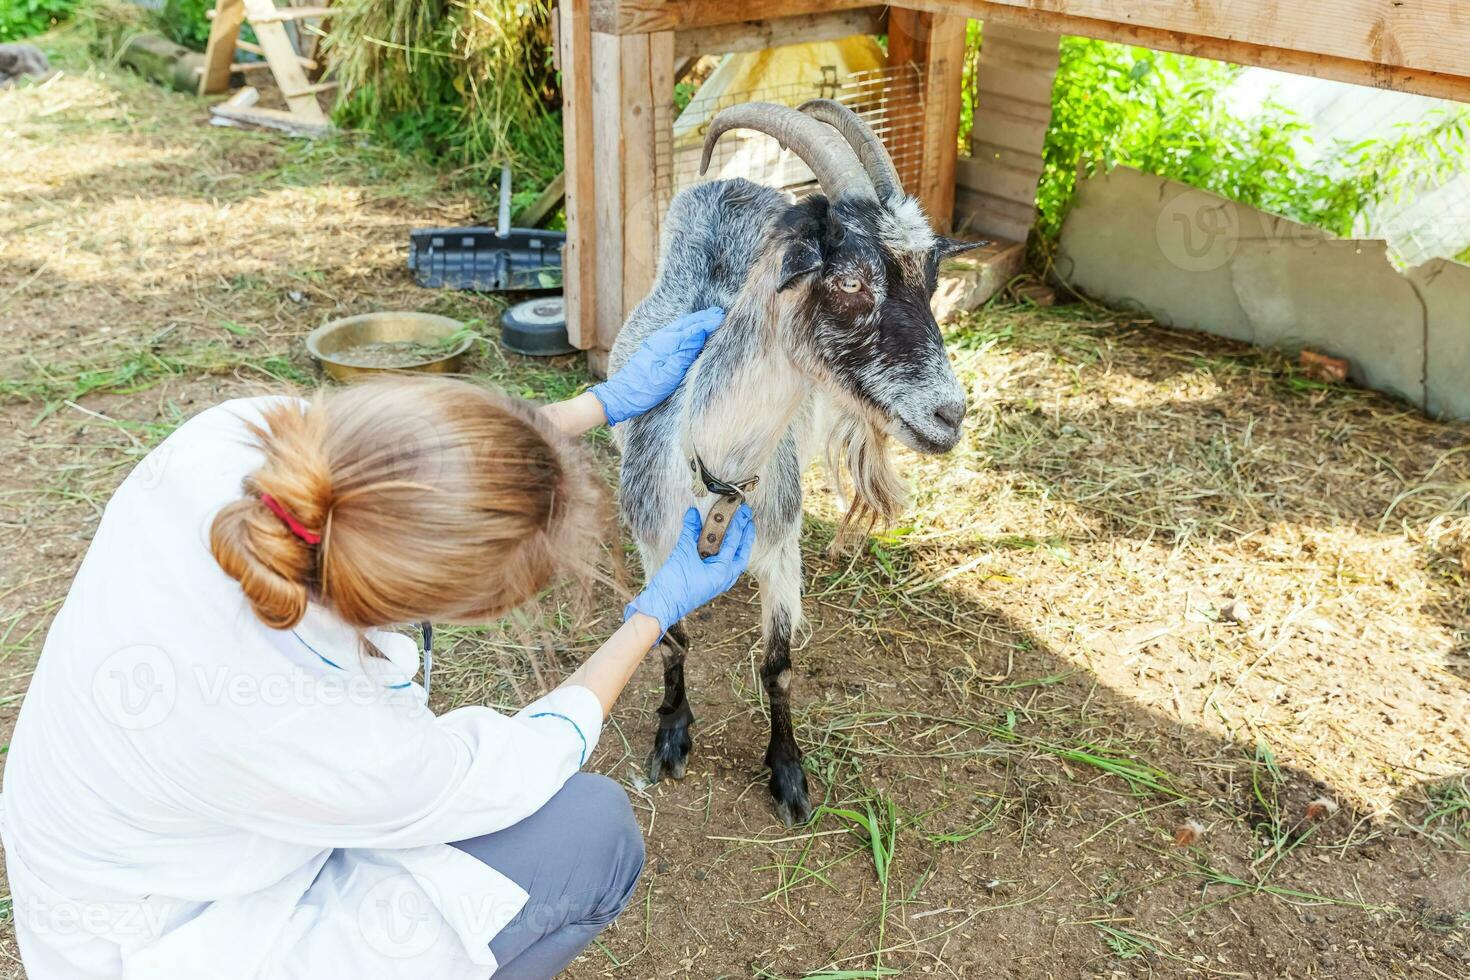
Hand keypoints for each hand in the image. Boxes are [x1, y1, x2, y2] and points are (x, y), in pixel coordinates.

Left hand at [592, 307, 723, 424]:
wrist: (621, 395)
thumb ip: (684, 353)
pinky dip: (686, 327)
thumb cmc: (645, 389)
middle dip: (703, 318)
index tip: (722, 317)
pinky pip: (674, 331)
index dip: (708, 323)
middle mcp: (661, 338)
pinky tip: (689, 329)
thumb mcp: (668, 375)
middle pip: (686, 323)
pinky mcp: (653, 347)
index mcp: (667, 344)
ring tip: (709, 318)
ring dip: (695, 321)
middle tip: (719, 314)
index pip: (692, 329)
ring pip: (679, 325)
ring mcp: (656, 342)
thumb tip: (699, 334)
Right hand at [626, 506, 754, 631]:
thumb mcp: (683, 553)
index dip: (738, 525)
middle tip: (748, 520)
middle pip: (741, 555)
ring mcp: (718, 583)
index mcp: (722, 572)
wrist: (662, 606)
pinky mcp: (709, 584)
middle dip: (746, 537)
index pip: (733, 543)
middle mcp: (724, 579)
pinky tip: (723, 548)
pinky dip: (726, 555)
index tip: (742, 511)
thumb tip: (692, 513)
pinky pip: (724, 568)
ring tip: (741, 532)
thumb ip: (690, 532)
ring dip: (738, 547)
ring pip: (735, 563)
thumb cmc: (674, 584)